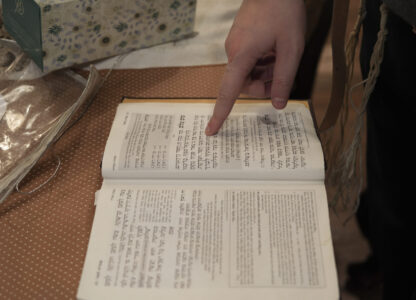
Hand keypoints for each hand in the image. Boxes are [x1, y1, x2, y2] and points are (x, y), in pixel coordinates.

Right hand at [205, 0, 305, 134]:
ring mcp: (234, 45)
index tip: (211, 130)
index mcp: (242, 55)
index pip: (228, 91)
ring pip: (247, 74)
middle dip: (263, 86)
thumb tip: (278, 105)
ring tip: (280, 57)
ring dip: (265, 73)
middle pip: (243, 85)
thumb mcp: (291, 48)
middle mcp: (233, 52)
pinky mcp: (239, 40)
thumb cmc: (284, 12)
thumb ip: (284, 78)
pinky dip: (262, 63)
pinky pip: (248, 62)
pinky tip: (274, 50)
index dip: (220, 113)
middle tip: (282, 76)